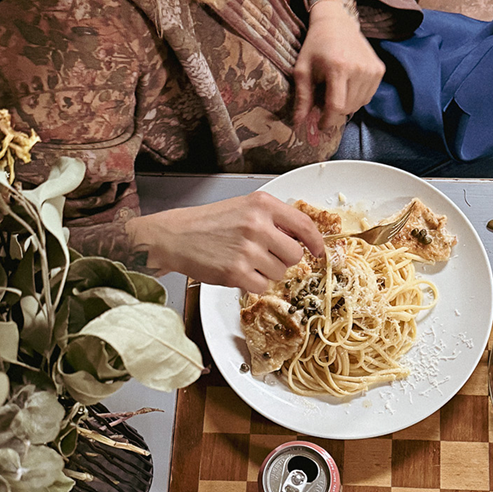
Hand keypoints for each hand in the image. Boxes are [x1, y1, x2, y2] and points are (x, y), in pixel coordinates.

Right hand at [130, 193, 325, 293]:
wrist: (174, 236)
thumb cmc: (207, 223)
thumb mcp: (243, 207)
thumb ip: (273, 219)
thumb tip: (303, 239)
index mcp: (262, 204)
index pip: (304, 225)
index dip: (316, 242)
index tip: (318, 251)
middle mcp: (257, 225)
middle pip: (295, 255)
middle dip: (284, 260)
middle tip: (264, 256)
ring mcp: (247, 249)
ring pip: (280, 273)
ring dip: (266, 272)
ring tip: (244, 261)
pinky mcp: (236, 272)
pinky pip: (262, 286)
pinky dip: (252, 284)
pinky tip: (237, 271)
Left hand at [293, 0, 384, 145]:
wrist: (337, 22)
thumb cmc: (316, 45)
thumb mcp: (302, 70)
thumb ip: (302, 98)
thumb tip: (298, 124)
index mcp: (338, 68)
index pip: (336, 106)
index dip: (327, 120)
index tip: (320, 124)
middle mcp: (359, 69)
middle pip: (347, 108)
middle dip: (334, 110)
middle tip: (324, 98)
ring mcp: (372, 69)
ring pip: (358, 104)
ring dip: (345, 104)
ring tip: (335, 88)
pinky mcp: (379, 70)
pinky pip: (367, 96)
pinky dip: (356, 96)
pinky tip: (347, 83)